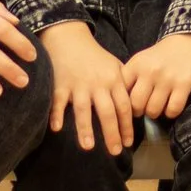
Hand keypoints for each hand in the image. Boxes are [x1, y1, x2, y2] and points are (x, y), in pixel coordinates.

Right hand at [39, 21, 133, 153]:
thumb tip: (133, 110)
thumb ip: (124, 85)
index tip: (127, 143)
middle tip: (115, 152)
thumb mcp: (115, 65)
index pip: (123, 107)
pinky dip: (56, 114)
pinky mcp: (60, 84)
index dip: (126, 126)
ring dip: (86, 128)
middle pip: (107, 112)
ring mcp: (78, 85)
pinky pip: (59, 101)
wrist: (69, 38)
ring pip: (83, 109)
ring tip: (89, 147)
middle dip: (111, 133)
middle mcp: (97, 84)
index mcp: (114, 80)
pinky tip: (56, 128)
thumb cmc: (94, 56)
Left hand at [123, 32, 190, 122]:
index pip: (121, 91)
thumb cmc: (161, 56)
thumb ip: (129, 78)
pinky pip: (172, 110)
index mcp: (136, 65)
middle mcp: (150, 71)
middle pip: (136, 105)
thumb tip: (118, 102)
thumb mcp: (141, 60)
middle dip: (139, 112)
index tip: (128, 105)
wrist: (189, 41)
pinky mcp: (184, 84)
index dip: (123, 103)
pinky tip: (170, 107)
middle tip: (143, 109)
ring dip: (155, 113)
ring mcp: (167, 78)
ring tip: (157, 107)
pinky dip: (171, 113)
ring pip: (153, 110)